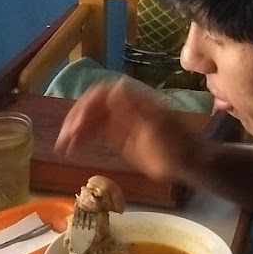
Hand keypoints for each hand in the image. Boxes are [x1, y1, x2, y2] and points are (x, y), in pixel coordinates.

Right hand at [56, 81, 204, 183]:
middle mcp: (125, 106)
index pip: (101, 95)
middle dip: (75, 120)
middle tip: (63, 140)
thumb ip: (132, 110)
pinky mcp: (119, 135)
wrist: (189, 163)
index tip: (73, 128)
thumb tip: (113, 90)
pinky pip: (96, 131)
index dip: (85, 108)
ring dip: (75, 130)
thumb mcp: (155, 130)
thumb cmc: (175, 148)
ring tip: (63, 147)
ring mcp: (121, 120)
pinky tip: (72, 149)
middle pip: (92, 105)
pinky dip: (83, 138)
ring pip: (91, 118)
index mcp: (134, 101)